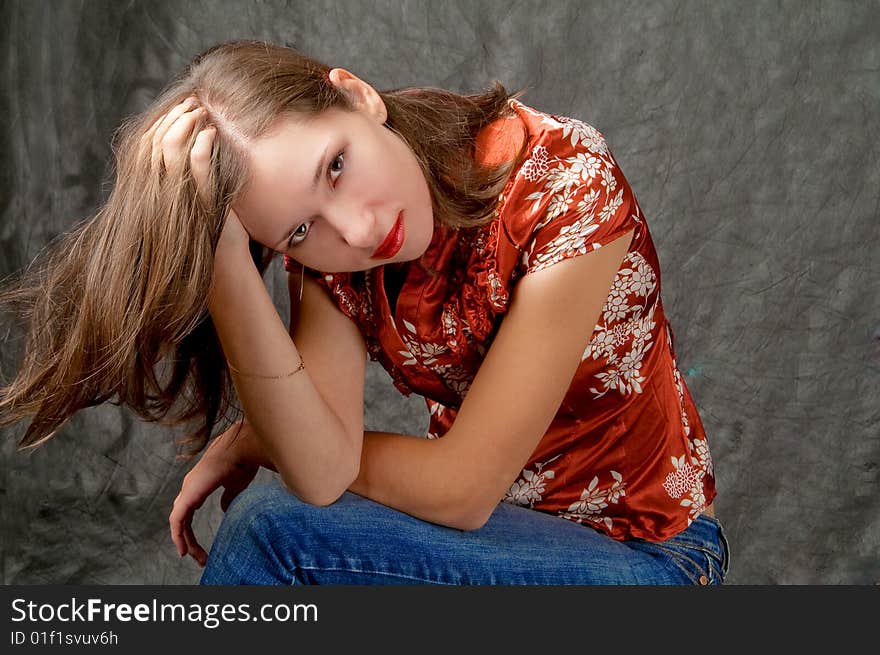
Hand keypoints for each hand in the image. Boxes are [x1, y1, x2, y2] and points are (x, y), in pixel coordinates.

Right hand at [142, 97, 250, 255]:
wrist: (223, 259)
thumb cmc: (211, 225)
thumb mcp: (193, 194)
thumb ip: (184, 172)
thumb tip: (187, 139)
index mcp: (154, 187)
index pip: (146, 144)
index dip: (162, 121)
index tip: (181, 105)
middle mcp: (160, 190)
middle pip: (155, 141)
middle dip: (175, 116)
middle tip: (194, 103)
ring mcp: (178, 196)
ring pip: (171, 149)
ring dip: (187, 124)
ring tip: (203, 113)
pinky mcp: (201, 200)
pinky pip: (196, 166)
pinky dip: (202, 145)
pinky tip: (212, 133)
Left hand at [169, 419, 259, 566]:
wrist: (242, 449)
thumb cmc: (243, 462)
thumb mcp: (236, 486)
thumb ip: (228, 498)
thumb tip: (224, 509)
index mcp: (199, 484)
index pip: (189, 511)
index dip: (190, 529)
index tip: (199, 546)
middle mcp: (190, 487)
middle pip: (182, 518)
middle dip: (188, 539)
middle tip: (199, 558)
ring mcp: (188, 489)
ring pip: (178, 521)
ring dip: (184, 541)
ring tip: (194, 558)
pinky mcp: (189, 494)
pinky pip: (177, 520)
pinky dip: (178, 535)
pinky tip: (183, 549)